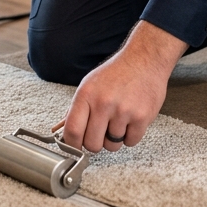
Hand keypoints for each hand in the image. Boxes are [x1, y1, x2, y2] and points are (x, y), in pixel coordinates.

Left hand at [60, 21, 186, 152]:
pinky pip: (130, 142)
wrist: (144, 60)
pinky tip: (130, 120)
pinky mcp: (141, 117)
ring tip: (118, 120)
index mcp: (86, 95)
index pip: (72, 130)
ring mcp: (123, 111)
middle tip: (101, 133)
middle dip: (95, 143)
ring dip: (115, 138)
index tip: (76, 147)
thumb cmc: (116, 73)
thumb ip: (76, 109)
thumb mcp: (89, 85)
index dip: (72, 144)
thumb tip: (61, 130)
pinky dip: (130, 136)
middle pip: (92, 144)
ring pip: (112, 145)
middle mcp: (103, 103)